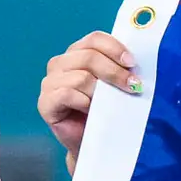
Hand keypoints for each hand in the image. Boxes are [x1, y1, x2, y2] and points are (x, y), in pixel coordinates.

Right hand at [38, 29, 136, 157]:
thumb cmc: (104, 111)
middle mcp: (60, 63)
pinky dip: (84, 102)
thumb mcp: (114, 85)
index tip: (132, 63)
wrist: (92, 141)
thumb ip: (119, 69)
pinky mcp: (45, 103)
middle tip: (133, 86)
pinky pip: (67, 94)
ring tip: (110, 104)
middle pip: (89, 57)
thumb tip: (135, 64)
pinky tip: (91, 110)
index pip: (95, 39)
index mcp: (77, 53)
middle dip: (115, 72)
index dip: (115, 48)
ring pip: (81, 77)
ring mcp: (49, 82)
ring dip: (101, 92)